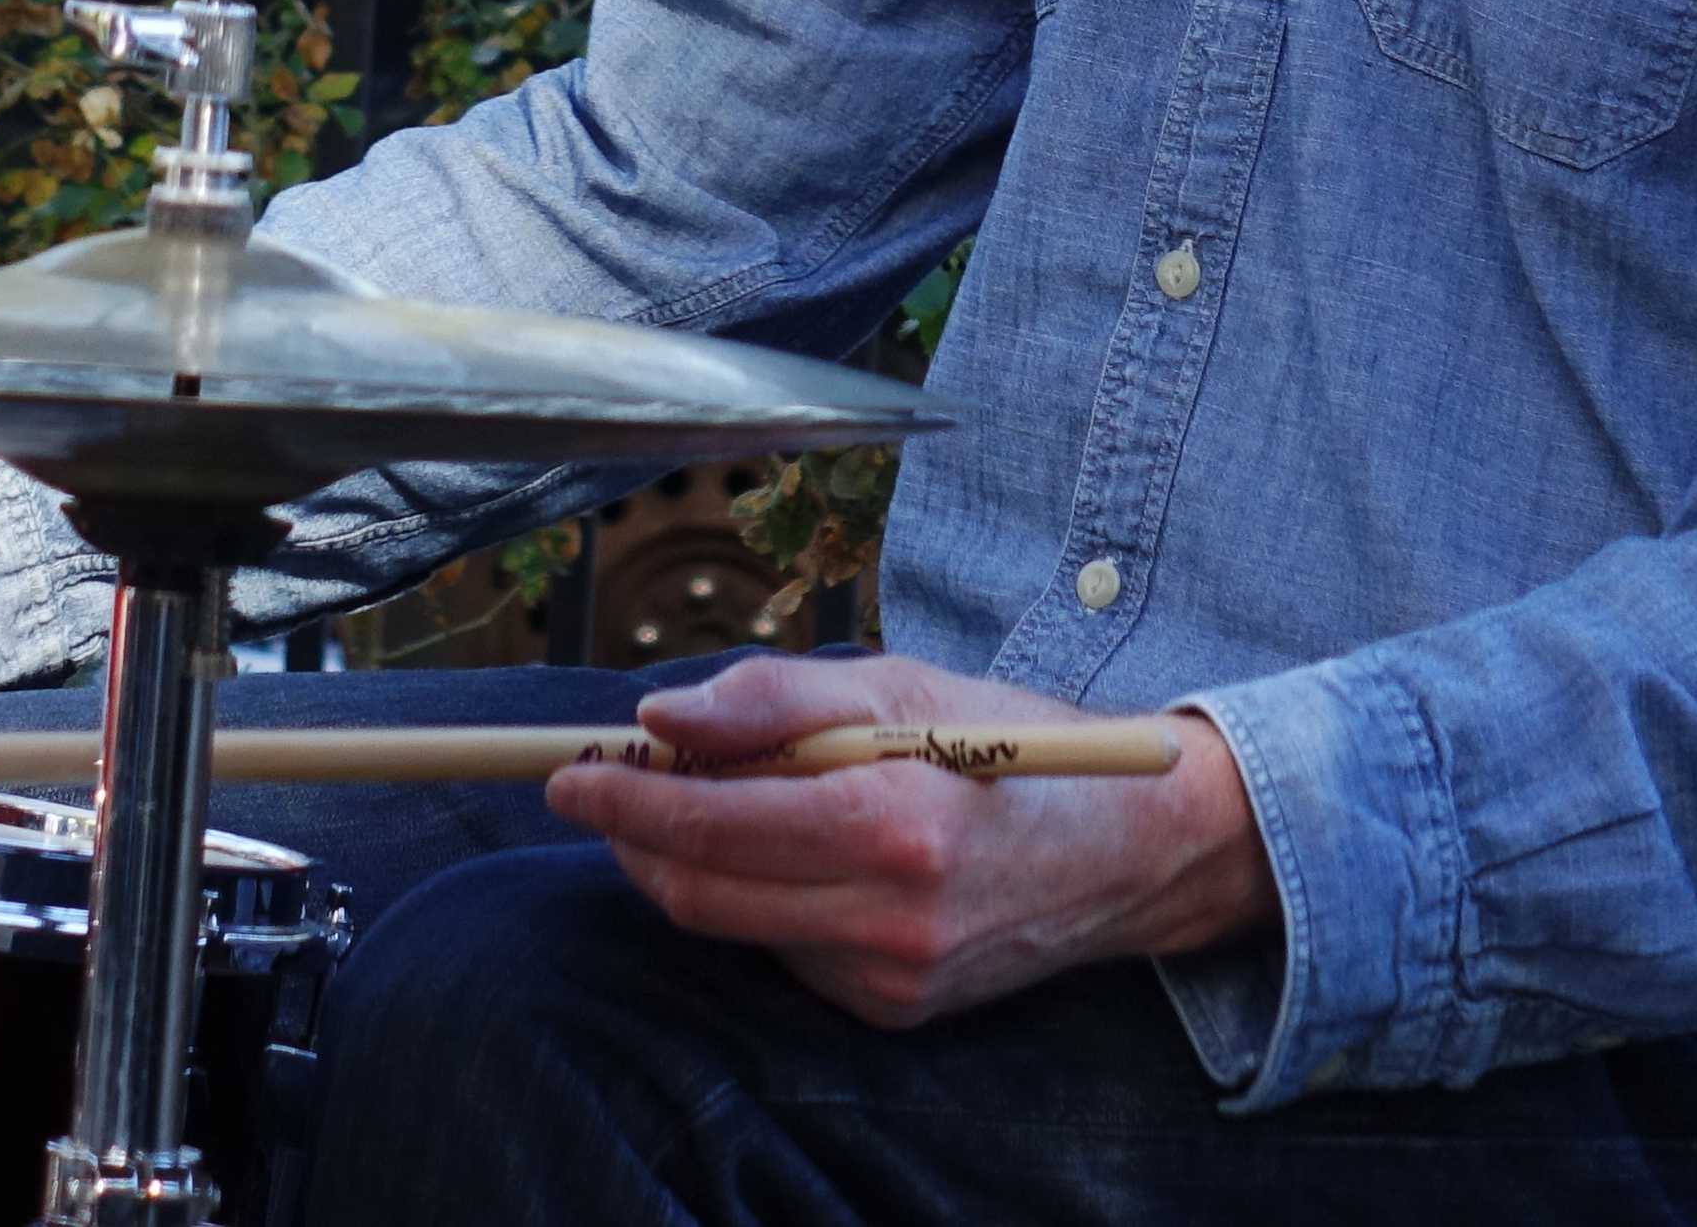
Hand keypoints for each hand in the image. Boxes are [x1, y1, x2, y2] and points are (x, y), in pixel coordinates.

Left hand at [550, 652, 1276, 1029]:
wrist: (1127, 849)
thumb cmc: (1007, 745)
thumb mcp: (898, 684)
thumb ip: (773, 700)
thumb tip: (661, 717)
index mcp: (893, 821)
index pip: (713, 823)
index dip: (625, 797)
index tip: (569, 773)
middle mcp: (891, 917)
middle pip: (702, 892)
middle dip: (635, 836)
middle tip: (604, 783)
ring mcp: (891, 977)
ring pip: (735, 926)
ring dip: (696, 864)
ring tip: (711, 797)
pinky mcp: (893, 1011)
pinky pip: (785, 952)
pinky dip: (764, 899)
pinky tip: (800, 854)